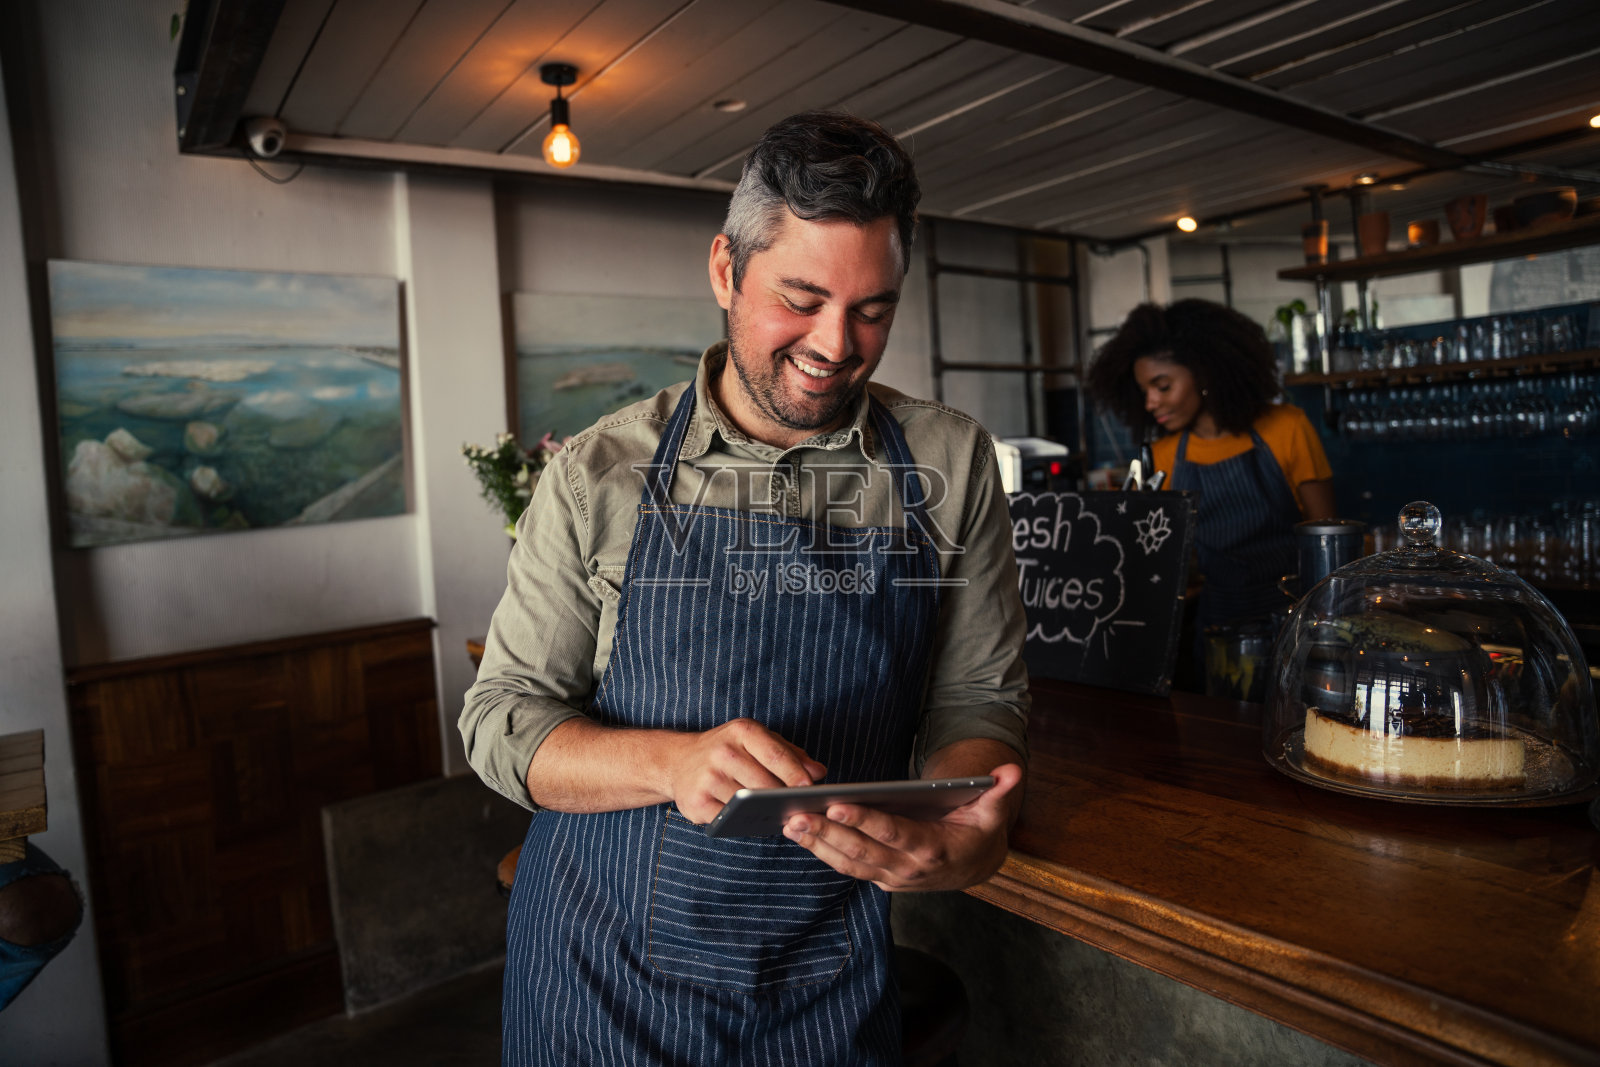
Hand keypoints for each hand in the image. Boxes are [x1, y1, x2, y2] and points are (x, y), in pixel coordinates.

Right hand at [665, 718, 825, 824]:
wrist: (678, 761)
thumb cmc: (728, 750)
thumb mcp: (757, 740)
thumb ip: (790, 753)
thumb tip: (820, 772)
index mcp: (742, 732)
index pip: (774, 754)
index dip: (794, 773)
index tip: (810, 789)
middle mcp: (723, 752)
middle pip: (763, 784)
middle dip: (784, 799)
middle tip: (801, 809)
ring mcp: (707, 778)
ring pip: (748, 804)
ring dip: (766, 813)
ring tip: (782, 816)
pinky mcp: (696, 803)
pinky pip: (729, 818)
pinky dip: (744, 822)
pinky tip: (754, 820)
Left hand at [781, 762, 1022, 891]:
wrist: (975, 865)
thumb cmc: (979, 830)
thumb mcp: (993, 811)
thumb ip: (1000, 792)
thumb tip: (1012, 770)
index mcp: (933, 850)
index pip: (893, 834)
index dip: (865, 821)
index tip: (837, 805)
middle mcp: (908, 870)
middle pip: (861, 851)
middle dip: (827, 834)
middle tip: (796, 815)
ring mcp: (892, 878)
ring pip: (848, 863)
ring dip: (818, 845)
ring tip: (789, 822)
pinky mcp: (880, 878)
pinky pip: (847, 866)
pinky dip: (822, 851)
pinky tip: (800, 833)